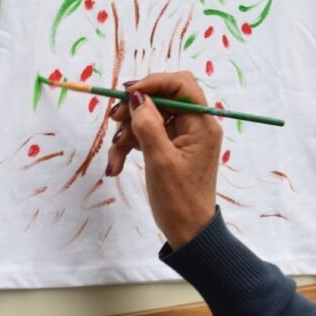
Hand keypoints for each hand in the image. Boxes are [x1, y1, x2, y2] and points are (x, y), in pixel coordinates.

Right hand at [105, 72, 222, 247]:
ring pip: (151, 118)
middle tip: (113, 121)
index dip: (153, 82)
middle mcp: (196, 126)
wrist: (189, 232)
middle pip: (162, 99)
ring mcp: (184, 138)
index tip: (127, 93)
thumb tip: (138, 95)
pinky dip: (131, 145)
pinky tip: (117, 164)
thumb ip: (148, 124)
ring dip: (128, 132)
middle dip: (135, 109)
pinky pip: (149, 135)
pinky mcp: (172, 149)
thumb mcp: (160, 160)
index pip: (182, 85)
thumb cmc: (179, 199)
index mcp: (202, 125)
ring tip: (114, 156)